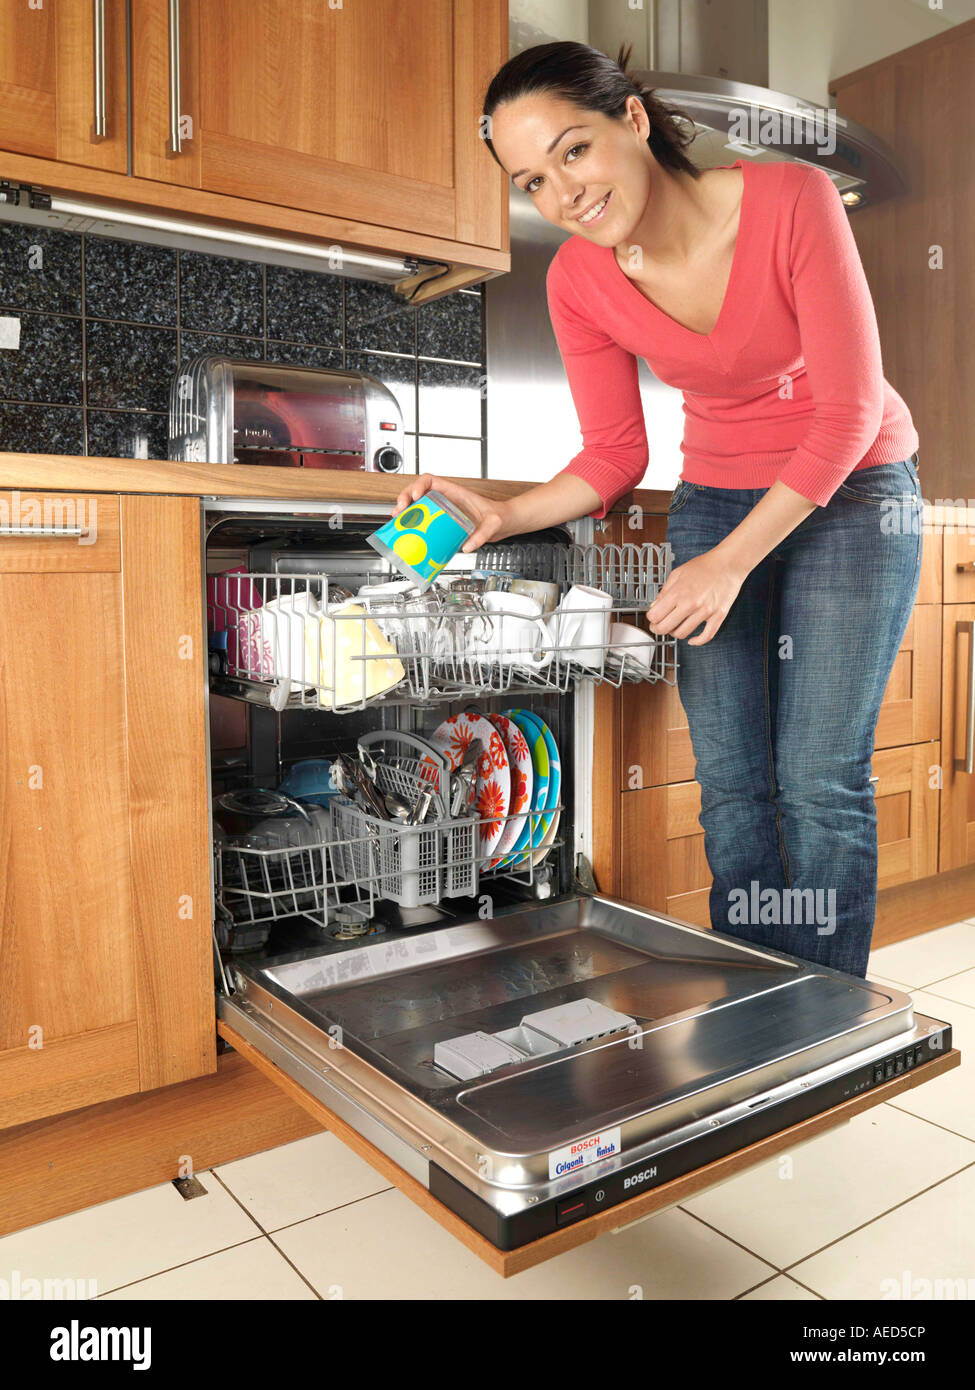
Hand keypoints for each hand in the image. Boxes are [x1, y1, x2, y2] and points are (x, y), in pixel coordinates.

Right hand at [393, 473, 512, 552]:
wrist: (502, 523)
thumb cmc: (498, 516)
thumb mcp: (493, 524)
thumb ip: (483, 535)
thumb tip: (467, 547)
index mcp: (454, 493)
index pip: (430, 480)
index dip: (418, 486)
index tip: (415, 497)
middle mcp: (446, 499)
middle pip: (417, 492)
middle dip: (404, 499)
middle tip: (399, 512)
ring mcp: (443, 510)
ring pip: (418, 505)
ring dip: (405, 511)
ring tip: (398, 522)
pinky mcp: (443, 521)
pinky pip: (424, 519)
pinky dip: (413, 524)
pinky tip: (408, 533)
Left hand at [646, 546, 748, 645]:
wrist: (728, 563)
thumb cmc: (704, 566)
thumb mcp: (677, 573)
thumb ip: (664, 592)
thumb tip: (654, 607)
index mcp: (678, 592)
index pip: (655, 616)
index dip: (651, 619)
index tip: (653, 617)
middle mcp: (691, 603)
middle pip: (666, 628)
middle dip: (658, 629)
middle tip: (658, 626)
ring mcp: (706, 611)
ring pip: (682, 634)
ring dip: (675, 633)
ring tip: (675, 627)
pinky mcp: (718, 616)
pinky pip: (706, 636)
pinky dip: (697, 641)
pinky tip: (692, 639)